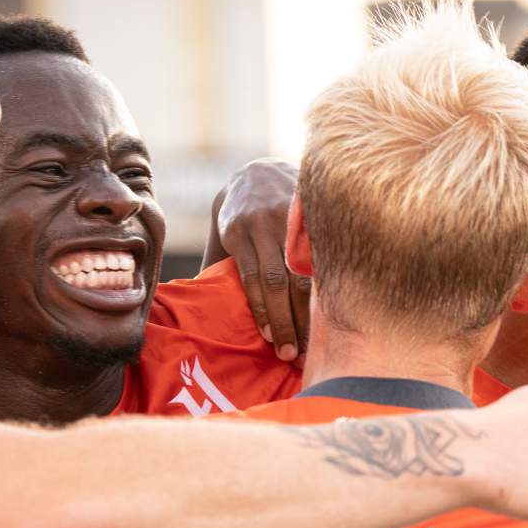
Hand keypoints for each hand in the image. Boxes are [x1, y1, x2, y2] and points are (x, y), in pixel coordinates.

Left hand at [209, 157, 307, 362]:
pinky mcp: (315, 220)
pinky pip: (322, 258)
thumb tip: (196, 318)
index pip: (253, 277)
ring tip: (312, 342)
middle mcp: (267, 223)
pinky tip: (331, 311)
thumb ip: (218, 270)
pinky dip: (325, 287)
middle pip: (280, 279)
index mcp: (239, 230)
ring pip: (304, 272)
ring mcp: (295, 219)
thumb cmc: (238, 220)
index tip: (271, 341)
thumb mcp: (225, 237)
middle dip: (287, 320)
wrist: (259, 173)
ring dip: (309, 311)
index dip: (262, 310)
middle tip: (293, 355)